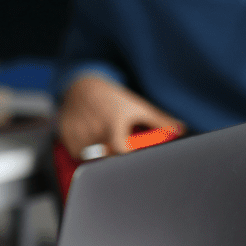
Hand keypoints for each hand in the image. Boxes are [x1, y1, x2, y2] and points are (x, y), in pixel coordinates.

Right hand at [57, 75, 181, 158]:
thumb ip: (159, 121)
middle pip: (105, 158)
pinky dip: (82, 152)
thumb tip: (180, 129)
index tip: (130, 159)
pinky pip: (75, 154)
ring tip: (101, 141)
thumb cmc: (114, 99)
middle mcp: (94, 128)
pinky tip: (88, 140)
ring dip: (97, 155)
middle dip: (112, 158)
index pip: (119, 150)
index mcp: (113, 122)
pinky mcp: (65, 134)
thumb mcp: (138, 107)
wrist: (83, 86)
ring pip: (89, 158)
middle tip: (116, 152)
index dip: (125, 159)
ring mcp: (77, 132)